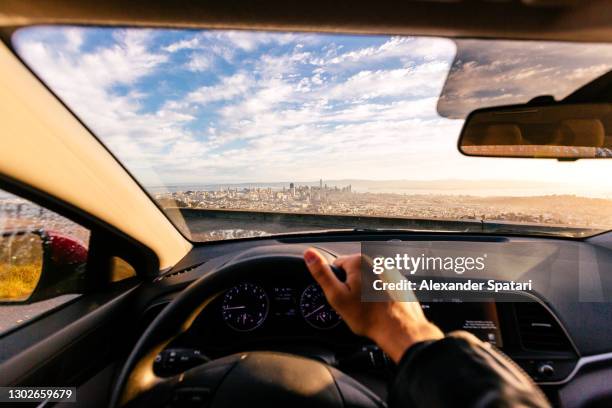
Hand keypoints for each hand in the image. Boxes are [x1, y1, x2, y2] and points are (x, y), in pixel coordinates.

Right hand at [303, 248, 442, 362]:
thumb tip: (309, 254)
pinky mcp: (400, 281)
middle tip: (356, 306)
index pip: (336, 266)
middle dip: (352, 288)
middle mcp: (376, 261)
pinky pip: (382, 285)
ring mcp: (390, 270)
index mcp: (359, 261)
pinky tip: (380, 307)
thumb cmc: (369, 317)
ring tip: (369, 308)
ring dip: (366, 291)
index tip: (344, 298)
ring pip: (368, 279)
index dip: (336, 285)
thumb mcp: (337, 296)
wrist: (400, 330)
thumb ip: (322, 273)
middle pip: (353, 272)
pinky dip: (379, 294)